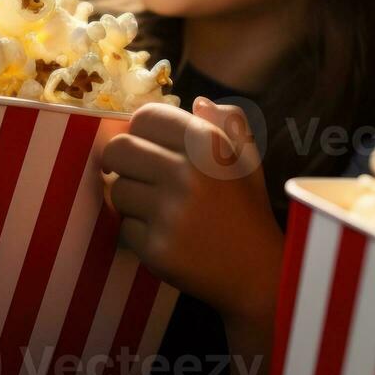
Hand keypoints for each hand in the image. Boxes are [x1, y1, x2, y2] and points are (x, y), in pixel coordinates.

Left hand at [101, 97, 283, 325]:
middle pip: (119, 150)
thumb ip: (230, 122)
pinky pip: (124, 227)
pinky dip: (137, 232)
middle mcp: (188, 173)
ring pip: (117, 190)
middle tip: (134, 174)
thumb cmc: (247, 209)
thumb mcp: (248, 159)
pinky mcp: (156, 247)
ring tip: (157, 209)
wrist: (257, 273)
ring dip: (130, 199)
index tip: (144, 144)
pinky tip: (164, 236)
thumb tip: (198, 102)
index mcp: (209, 143)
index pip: (145, 117)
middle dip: (120, 162)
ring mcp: (170, 212)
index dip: (140, 130)